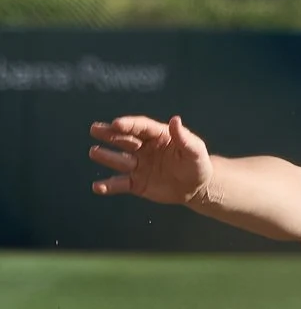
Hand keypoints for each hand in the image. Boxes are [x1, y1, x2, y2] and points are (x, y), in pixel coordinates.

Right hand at [89, 115, 212, 205]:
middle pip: (124, 140)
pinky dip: (108, 186)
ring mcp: (138, 166)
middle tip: (95, 129)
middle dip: (109, 134)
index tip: (116, 123)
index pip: (140, 127)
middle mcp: (143, 149)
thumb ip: (185, 138)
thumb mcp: (196, 151)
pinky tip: (97, 187)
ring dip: (106, 156)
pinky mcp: (136, 183)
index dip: (129, 124)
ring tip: (94, 152)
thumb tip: (175, 120)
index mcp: (157, 136)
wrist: (197, 188)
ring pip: (119, 160)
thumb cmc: (197, 164)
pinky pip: (121, 184)